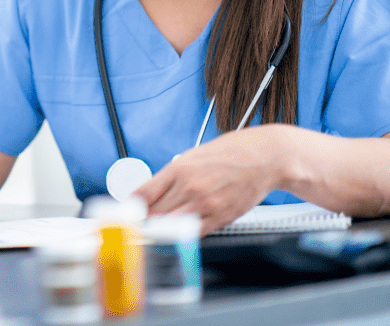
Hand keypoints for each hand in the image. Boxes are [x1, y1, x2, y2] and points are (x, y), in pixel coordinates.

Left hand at [132, 125, 286, 234]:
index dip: (130, 208)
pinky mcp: (221, 217)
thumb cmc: (229, 154)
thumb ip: (172, 175)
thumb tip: (152, 192)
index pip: (143, 194)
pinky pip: (194, 233)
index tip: (125, 214)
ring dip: (161, 231)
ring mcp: (205, 204)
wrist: (264, 157)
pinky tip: (178, 233)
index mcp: (178, 169)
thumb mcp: (193, 156)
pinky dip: (183, 235)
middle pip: (154, 214)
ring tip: (154, 232)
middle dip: (143, 222)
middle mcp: (189, 187)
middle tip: (137, 226)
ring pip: (172, 226)